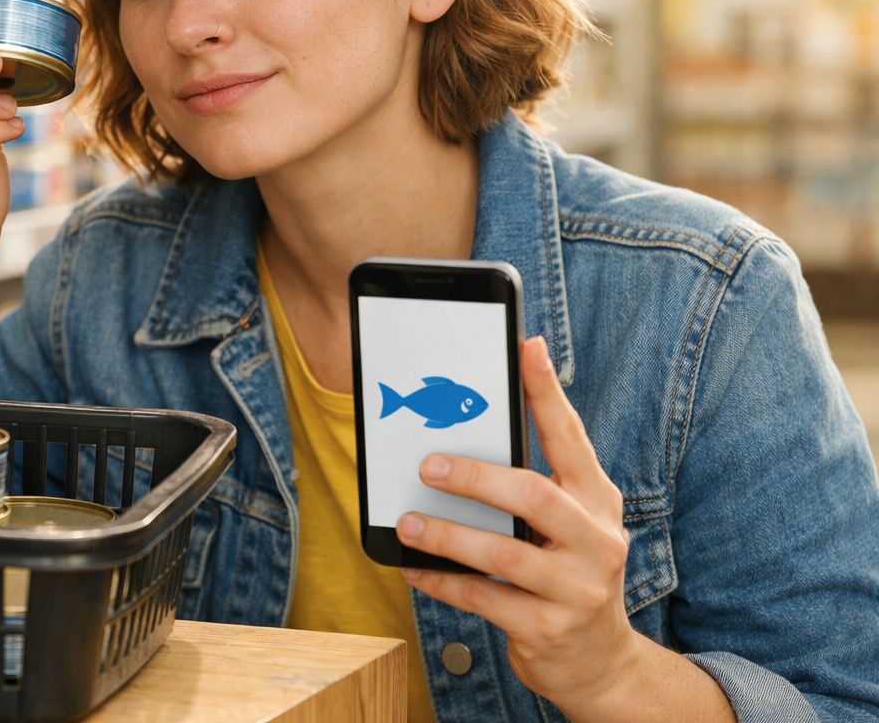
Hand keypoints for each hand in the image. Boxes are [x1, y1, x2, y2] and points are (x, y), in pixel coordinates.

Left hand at [395, 335, 639, 710]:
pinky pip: (483, 600)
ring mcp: (576, 589)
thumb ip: (533, 483)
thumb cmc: (568, 572)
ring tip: (407, 524)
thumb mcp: (568, 524)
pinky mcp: (548, 629)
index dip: (547, 392)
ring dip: (446, 536)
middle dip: (475, 478)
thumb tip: (461, 437)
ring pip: (504, 554)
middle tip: (428, 467)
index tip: (526, 346)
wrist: (600, 661)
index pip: (571, 437)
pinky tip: (413, 569)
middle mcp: (597, 540)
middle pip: (534, 497)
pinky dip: (442, 582)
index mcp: (597, 500)